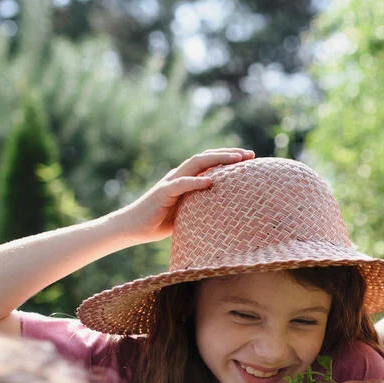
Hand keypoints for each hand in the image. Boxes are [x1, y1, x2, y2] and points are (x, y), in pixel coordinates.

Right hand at [109, 148, 253, 244]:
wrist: (132, 228)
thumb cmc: (160, 223)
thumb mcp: (188, 213)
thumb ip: (202, 206)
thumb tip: (225, 212)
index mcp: (186, 179)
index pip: (210, 163)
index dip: (229, 158)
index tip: (250, 158)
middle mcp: (179, 176)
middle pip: (206, 157)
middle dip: (229, 154)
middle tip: (250, 154)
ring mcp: (170, 182)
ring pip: (195, 164)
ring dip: (217, 160)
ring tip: (236, 160)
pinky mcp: (162, 193)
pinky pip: (181, 185)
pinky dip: (196, 182)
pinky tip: (211, 181)